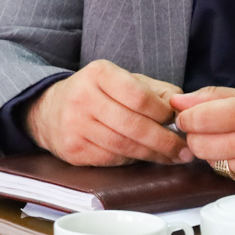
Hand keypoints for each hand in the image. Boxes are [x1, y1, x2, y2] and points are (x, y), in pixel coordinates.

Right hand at [23, 59, 187, 165]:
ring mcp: (75, 124)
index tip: (179, 123)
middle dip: (165, 141)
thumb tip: (183, 109)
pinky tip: (143, 158)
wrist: (49, 110)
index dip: (163, 113)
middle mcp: (83, 97)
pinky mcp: (73, 149)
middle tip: (185, 150)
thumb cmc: (97, 94)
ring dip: (153, 155)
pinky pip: (111, 159)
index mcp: (99, 73)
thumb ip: (155, 91)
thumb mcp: (122, 80)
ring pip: (124, 146)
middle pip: (134, 125)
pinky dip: (132, 161)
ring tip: (172, 157)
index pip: (139, 96)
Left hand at [169, 87, 234, 191]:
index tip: (189, 116)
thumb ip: (212, 97)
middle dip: (197, 136)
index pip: (198, 119)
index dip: (186, 118)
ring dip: (214, 153)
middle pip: (199, 146)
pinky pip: (229, 177)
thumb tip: (178, 103)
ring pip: (211, 163)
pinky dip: (231, 167)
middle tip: (211, 129)